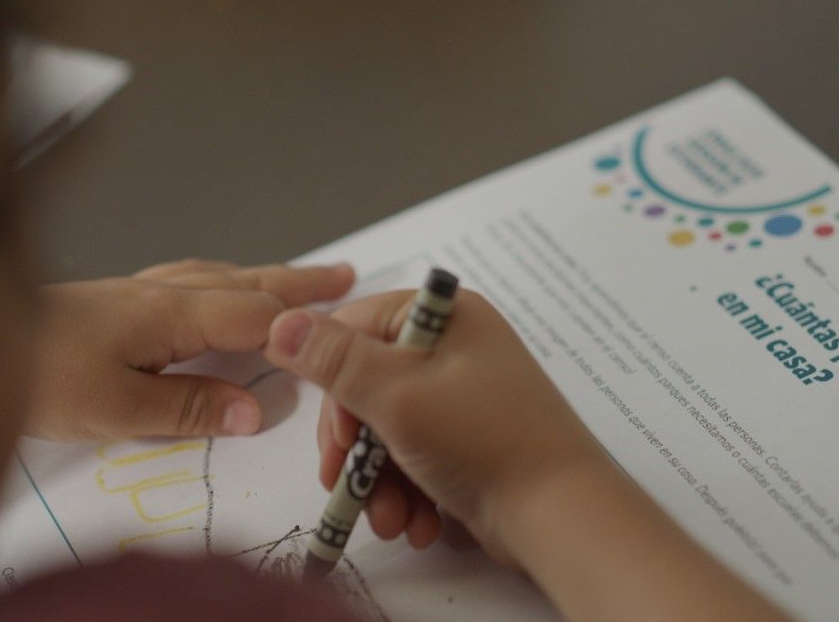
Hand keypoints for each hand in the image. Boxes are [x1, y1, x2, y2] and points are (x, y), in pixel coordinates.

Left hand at [27, 259, 353, 440]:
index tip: (347, 320)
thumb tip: (255, 410)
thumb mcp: (115, 408)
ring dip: (261, 277)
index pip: (253, 316)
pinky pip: (189, 279)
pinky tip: (212, 286)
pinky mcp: (114, 298)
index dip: (300, 323)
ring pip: (216, 276)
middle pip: (243, 283)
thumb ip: (188, 407)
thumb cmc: (35, 377)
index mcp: (169, 314)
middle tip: (343, 275)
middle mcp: (159, 292)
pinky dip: (221, 279)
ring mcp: (135, 290)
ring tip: (293, 280)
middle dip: (295, 282)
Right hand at [264, 289, 605, 559]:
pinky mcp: (467, 438)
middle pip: (365, 386)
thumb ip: (333, 360)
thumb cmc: (485, 442)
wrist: (561, 517)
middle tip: (346, 485)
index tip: (334, 436)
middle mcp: (453, 347)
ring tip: (389, 520)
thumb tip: (278, 322)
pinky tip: (414, 522)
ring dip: (377, 480)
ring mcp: (462, 394)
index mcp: (442, 316)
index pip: (354, 328)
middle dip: (353, 448)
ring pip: (385, 428)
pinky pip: (414, 454)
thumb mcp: (397, 396)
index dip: (332, 385)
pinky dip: (405, 490)